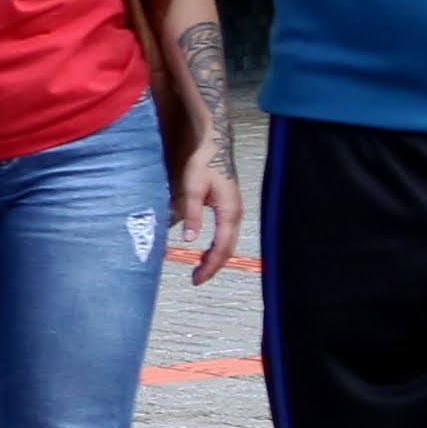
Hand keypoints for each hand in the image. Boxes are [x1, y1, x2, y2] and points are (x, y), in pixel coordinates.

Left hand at [173, 141, 243, 287]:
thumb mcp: (193, 188)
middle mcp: (235, 215)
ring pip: (227, 243)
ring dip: (214, 258)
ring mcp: (234, 213)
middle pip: (227, 249)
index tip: (197, 278)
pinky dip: (216, 247)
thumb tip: (190, 240)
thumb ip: (192, 214)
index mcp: (229, 212)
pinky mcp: (229, 210)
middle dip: (213, 266)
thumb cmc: (203, 164)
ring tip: (198, 270)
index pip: (221, 247)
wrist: (215, 148)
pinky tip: (205, 253)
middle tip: (196, 279)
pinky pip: (225, 235)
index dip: (210, 265)